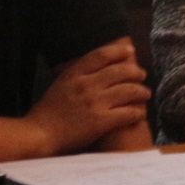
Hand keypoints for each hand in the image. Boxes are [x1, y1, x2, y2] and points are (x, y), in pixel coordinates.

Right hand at [29, 38, 150, 152]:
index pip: (101, 55)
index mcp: (74, 74)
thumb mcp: (59, 85)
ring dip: (141, 91)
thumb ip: (78, 76)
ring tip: (146, 93)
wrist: (38, 135)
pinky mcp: (101, 121)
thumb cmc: (47, 113)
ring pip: (128, 90)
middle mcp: (86, 85)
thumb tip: (98, 69)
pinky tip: (140, 113)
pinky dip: (137, 112)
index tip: (130, 50)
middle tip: (142, 74)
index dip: (118, 51)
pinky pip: (127, 113)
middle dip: (135, 72)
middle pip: (119, 71)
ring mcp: (95, 102)